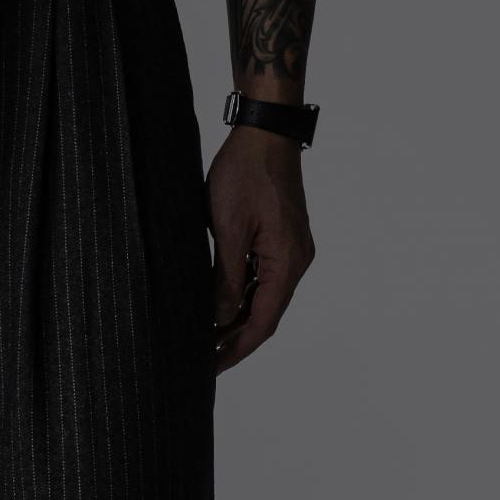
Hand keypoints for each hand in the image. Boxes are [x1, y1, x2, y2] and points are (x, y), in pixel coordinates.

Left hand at [207, 124, 314, 372]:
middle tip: (203, 359)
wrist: (265, 132)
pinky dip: (242, 294)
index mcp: (287, 262)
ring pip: (263, 297)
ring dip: (237, 318)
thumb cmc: (246, 172)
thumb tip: (219, 318)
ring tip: (206, 337)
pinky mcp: (282, 238)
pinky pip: (263, 277)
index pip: (262, 322)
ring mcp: (291, 249)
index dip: (236, 348)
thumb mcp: (228, 228)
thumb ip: (225, 278)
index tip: (212, 367)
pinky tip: (220, 304)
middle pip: (265, 315)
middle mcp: (296, 260)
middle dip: (235, 339)